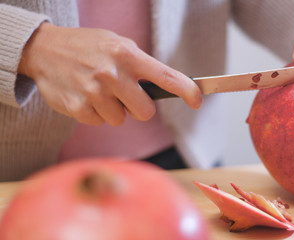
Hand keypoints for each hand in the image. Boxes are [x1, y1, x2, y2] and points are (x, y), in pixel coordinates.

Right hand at [18, 22, 201, 125]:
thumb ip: (142, 65)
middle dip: (138, 107)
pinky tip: (85, 96)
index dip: (187, 91)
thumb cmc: (88, 47)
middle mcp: (113, 73)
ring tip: (98, 90)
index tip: (197, 100)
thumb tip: (170, 87)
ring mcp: (94, 92)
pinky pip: (100, 123)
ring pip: (121, 119)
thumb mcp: (118, 45)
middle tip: (124, 94)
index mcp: (128, 55)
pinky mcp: (78, 108)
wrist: (44, 49)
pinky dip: (95, 113)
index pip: (167, 77)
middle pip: (145, 111)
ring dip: (114, 109)